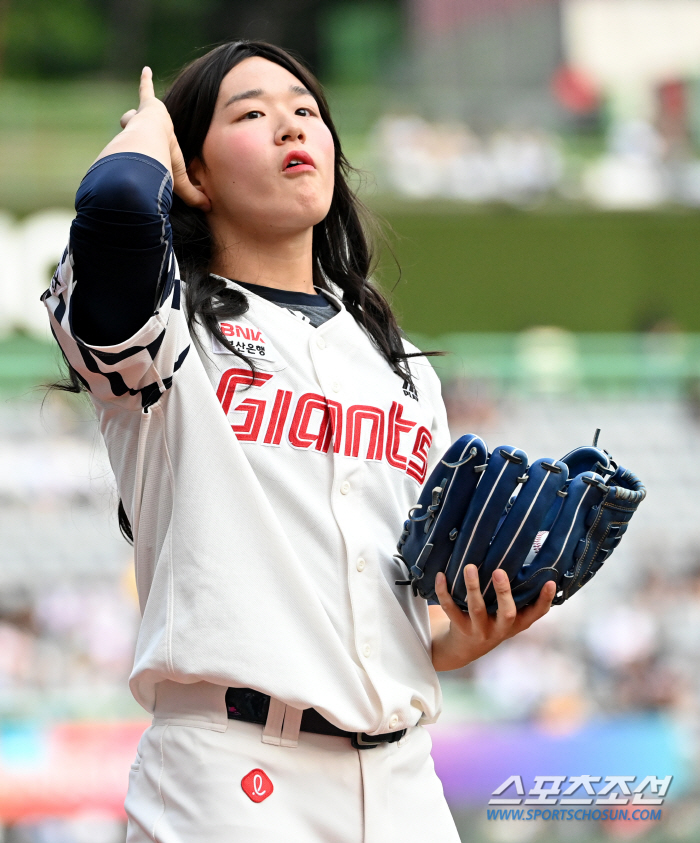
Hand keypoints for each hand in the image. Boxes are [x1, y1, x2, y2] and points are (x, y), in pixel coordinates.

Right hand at [119, 67, 209, 210]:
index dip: (138, 152)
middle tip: (129, 123)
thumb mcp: (179, 181)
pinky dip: (145, 81)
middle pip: (131, 128)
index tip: (136, 154)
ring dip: (138, 111)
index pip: (138, 151)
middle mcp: (138, 136)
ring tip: (142, 104)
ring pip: (135, 115)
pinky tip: (146, 70)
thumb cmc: (160, 168)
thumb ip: (192, 194)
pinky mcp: (149, 108)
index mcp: (142, 152)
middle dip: (130, 126)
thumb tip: (208, 208)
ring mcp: (143, 120)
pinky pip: (145, 91)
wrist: (147, 150)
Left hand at [429, 564, 555, 671]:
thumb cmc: (493, 620)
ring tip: (469, 567)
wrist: (465, 648)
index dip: (544, 599)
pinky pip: (450, 609)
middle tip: (499, 571)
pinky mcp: (460, 628)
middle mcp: (501, 628)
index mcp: (517, 623)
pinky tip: (441, 576)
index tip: (550, 582)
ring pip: (477, 609)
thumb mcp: (509, 614)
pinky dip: (444, 592)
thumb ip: (519, 596)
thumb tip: (528, 559)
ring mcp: (480, 630)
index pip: (536, 613)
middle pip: (506, 613)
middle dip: (503, 592)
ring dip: (473, 587)